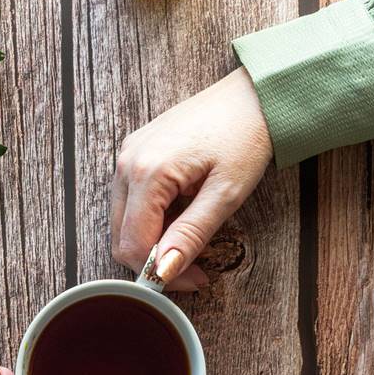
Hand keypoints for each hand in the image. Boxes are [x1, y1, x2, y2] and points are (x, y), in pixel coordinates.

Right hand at [112, 67, 272, 290]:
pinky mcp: (133, 153)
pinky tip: (180, 213)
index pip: (133, 244)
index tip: (194, 280)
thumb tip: (164, 271)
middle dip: (153, 260)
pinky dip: (150, 219)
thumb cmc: (246, 136)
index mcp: (147, 172)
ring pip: (122, 222)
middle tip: (193, 266)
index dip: (161, 272)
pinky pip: (129, 201)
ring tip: (190, 235)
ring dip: (151, 240)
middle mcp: (126, 163)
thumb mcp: (226, 193)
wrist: (253, 95)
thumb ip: (191, 234)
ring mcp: (126, 156)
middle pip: (120, 237)